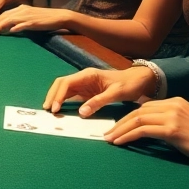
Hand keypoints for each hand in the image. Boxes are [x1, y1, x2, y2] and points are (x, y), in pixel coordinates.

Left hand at [0, 6, 73, 35]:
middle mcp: (23, 10)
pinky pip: (23, 24)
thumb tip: (10, 28)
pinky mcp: (34, 22)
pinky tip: (10, 31)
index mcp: (21, 8)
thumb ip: (20, 21)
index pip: (4, 14)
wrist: (59, 16)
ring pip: (10, 20)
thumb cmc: (45, 18)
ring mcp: (28, 16)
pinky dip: (16, 27)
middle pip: (4, 16)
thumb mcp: (30, 17)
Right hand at [42, 66, 157, 115]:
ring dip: (56, 98)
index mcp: (88, 75)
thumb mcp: (116, 93)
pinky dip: (64, 101)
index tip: (55, 108)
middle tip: (47, 110)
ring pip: (64, 89)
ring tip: (51, 110)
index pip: (66, 83)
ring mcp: (84, 84)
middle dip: (52, 95)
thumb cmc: (129, 84)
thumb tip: (81, 113)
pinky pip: (72, 95)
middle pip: (61, 84)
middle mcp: (83, 78)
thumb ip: (98, 102)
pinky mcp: (87, 91)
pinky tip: (61, 109)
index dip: (58, 95)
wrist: (140, 80)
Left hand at [104, 98, 188, 167]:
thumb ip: (168, 121)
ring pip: (137, 119)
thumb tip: (149, 127)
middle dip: (120, 123)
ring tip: (110, 139)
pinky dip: (128, 136)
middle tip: (108, 134)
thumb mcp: (185, 123)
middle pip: (138, 111)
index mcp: (175, 101)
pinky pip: (143, 130)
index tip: (118, 127)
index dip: (128, 117)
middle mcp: (172, 104)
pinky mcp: (172, 129)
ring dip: (120, 130)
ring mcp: (172, 116)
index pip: (145, 106)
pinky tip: (120, 142)